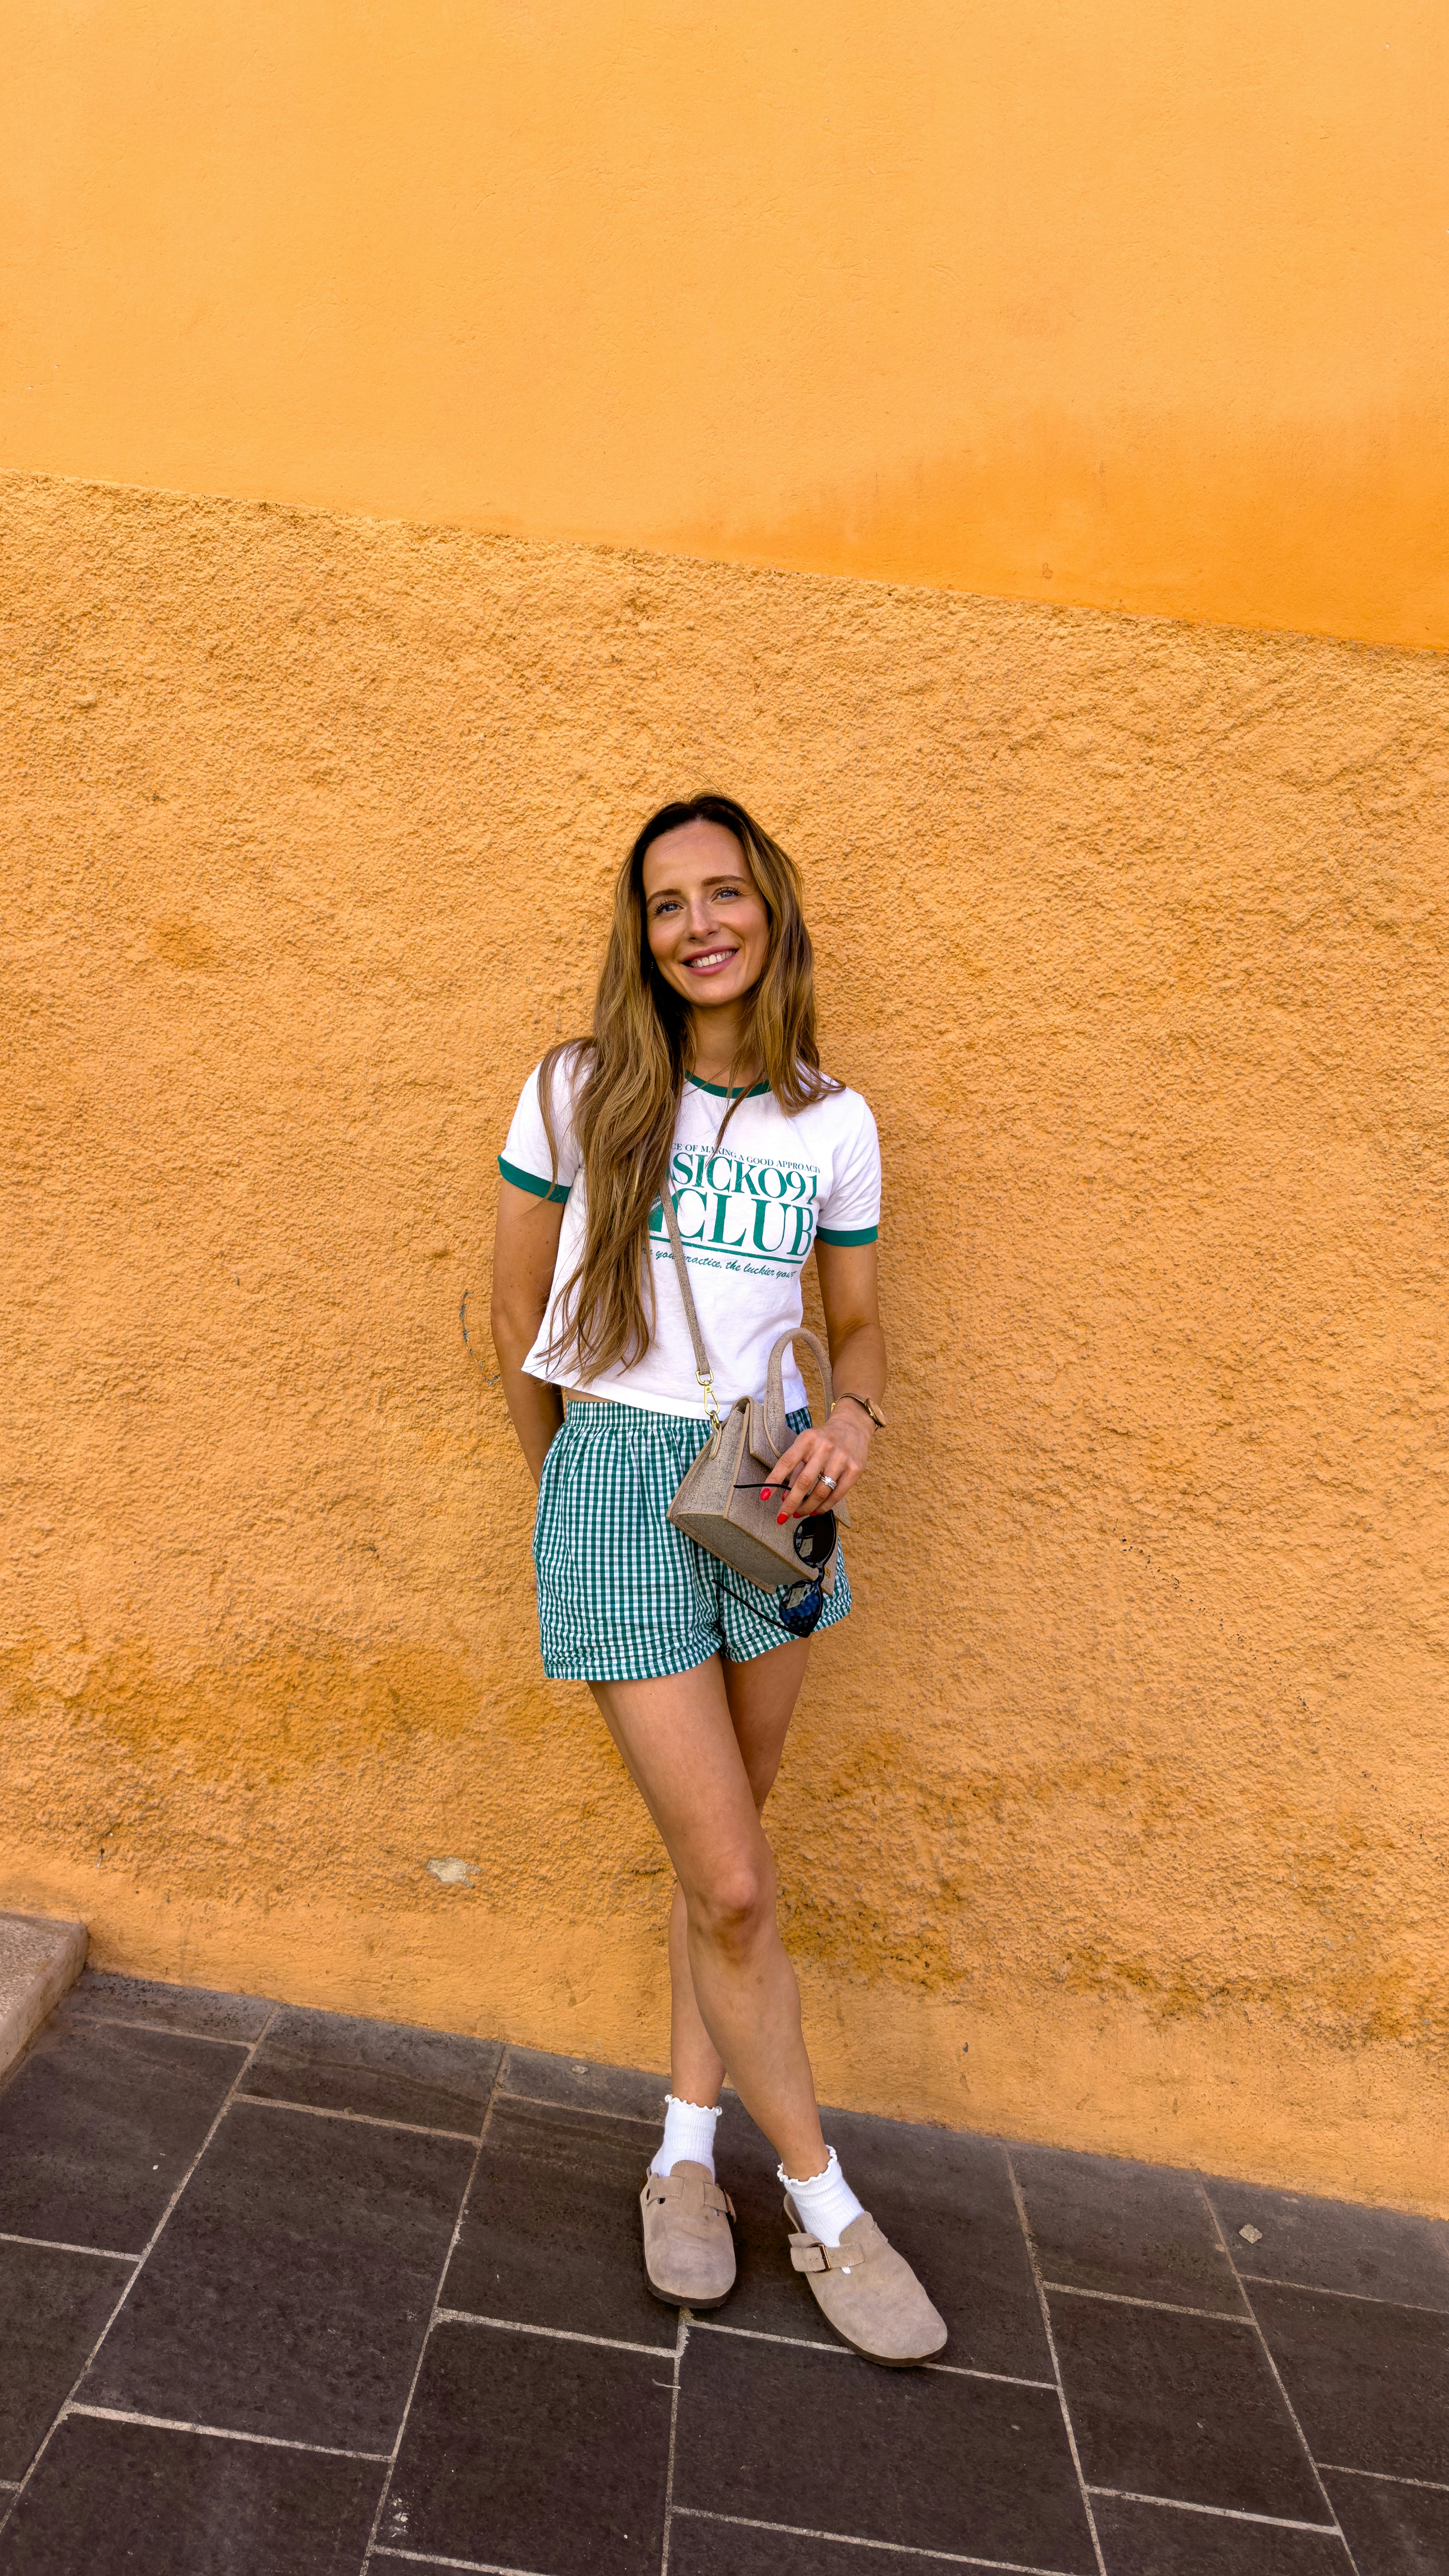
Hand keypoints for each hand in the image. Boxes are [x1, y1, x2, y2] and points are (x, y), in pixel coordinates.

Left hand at [764, 1406, 872, 1521]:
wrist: (853, 1426)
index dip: (774, 1480)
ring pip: (821, 1492)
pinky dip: (824, 1507)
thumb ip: (795, 1467)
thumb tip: (784, 1495)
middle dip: (791, 1503)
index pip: (787, 1462)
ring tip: (799, 1514)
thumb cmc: (824, 1437)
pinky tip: (815, 1511)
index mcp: (808, 1440)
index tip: (764, 1496)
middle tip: (782, 1516)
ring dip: (807, 1507)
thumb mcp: (806, 1444)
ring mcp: (841, 1459)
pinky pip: (837, 1495)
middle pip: (804, 1482)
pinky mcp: (854, 1470)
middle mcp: (825, 1448)